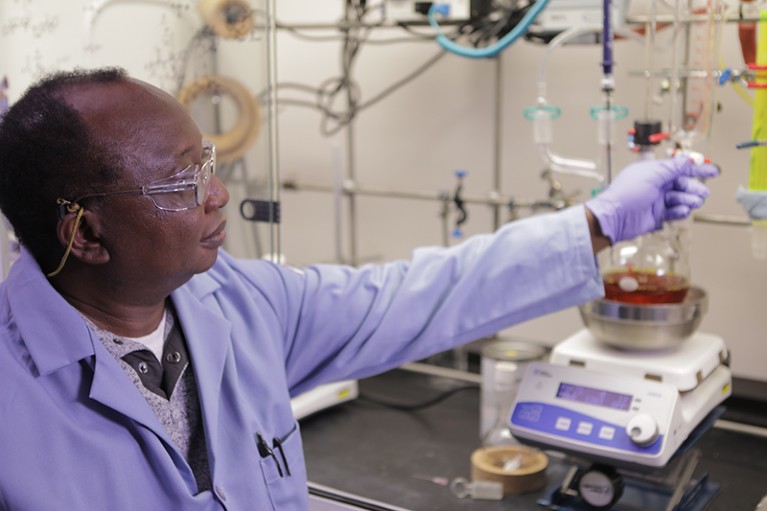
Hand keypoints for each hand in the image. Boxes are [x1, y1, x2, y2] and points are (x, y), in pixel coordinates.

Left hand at [585, 155, 718, 243]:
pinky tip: (682, 210)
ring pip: (680, 198)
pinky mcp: (656, 215)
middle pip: (682, 184)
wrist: (615, 218)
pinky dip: (679, 211)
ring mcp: (656, 200)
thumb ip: (671, 168)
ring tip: (692, 202)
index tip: (713, 172)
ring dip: (688, 199)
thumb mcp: (652, 176)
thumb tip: (685, 159)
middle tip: (701, 192)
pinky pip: (673, 212)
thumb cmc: (626, 194)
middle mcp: (656, 185)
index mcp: (654, 172)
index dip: (697, 170)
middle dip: (694, 187)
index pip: (680, 168)